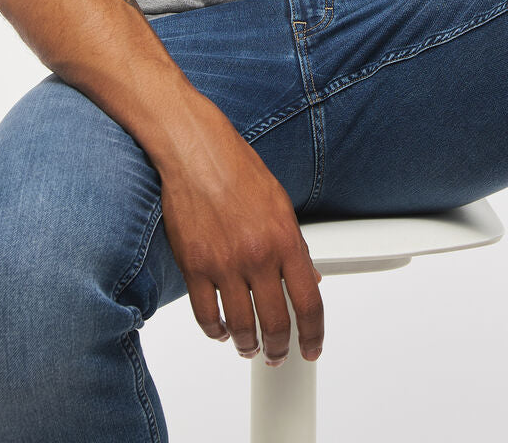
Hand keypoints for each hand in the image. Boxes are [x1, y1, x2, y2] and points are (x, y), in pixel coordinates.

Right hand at [159, 114, 323, 365]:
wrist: (197, 152)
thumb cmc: (238, 170)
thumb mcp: (280, 205)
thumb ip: (295, 246)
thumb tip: (308, 279)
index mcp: (284, 239)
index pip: (308, 303)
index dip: (313, 334)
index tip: (312, 347)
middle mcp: (257, 255)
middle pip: (275, 323)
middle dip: (280, 347)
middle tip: (279, 354)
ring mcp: (224, 264)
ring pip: (240, 326)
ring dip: (247, 344)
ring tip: (249, 347)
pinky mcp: (194, 267)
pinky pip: (206, 315)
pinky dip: (215, 331)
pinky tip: (221, 331)